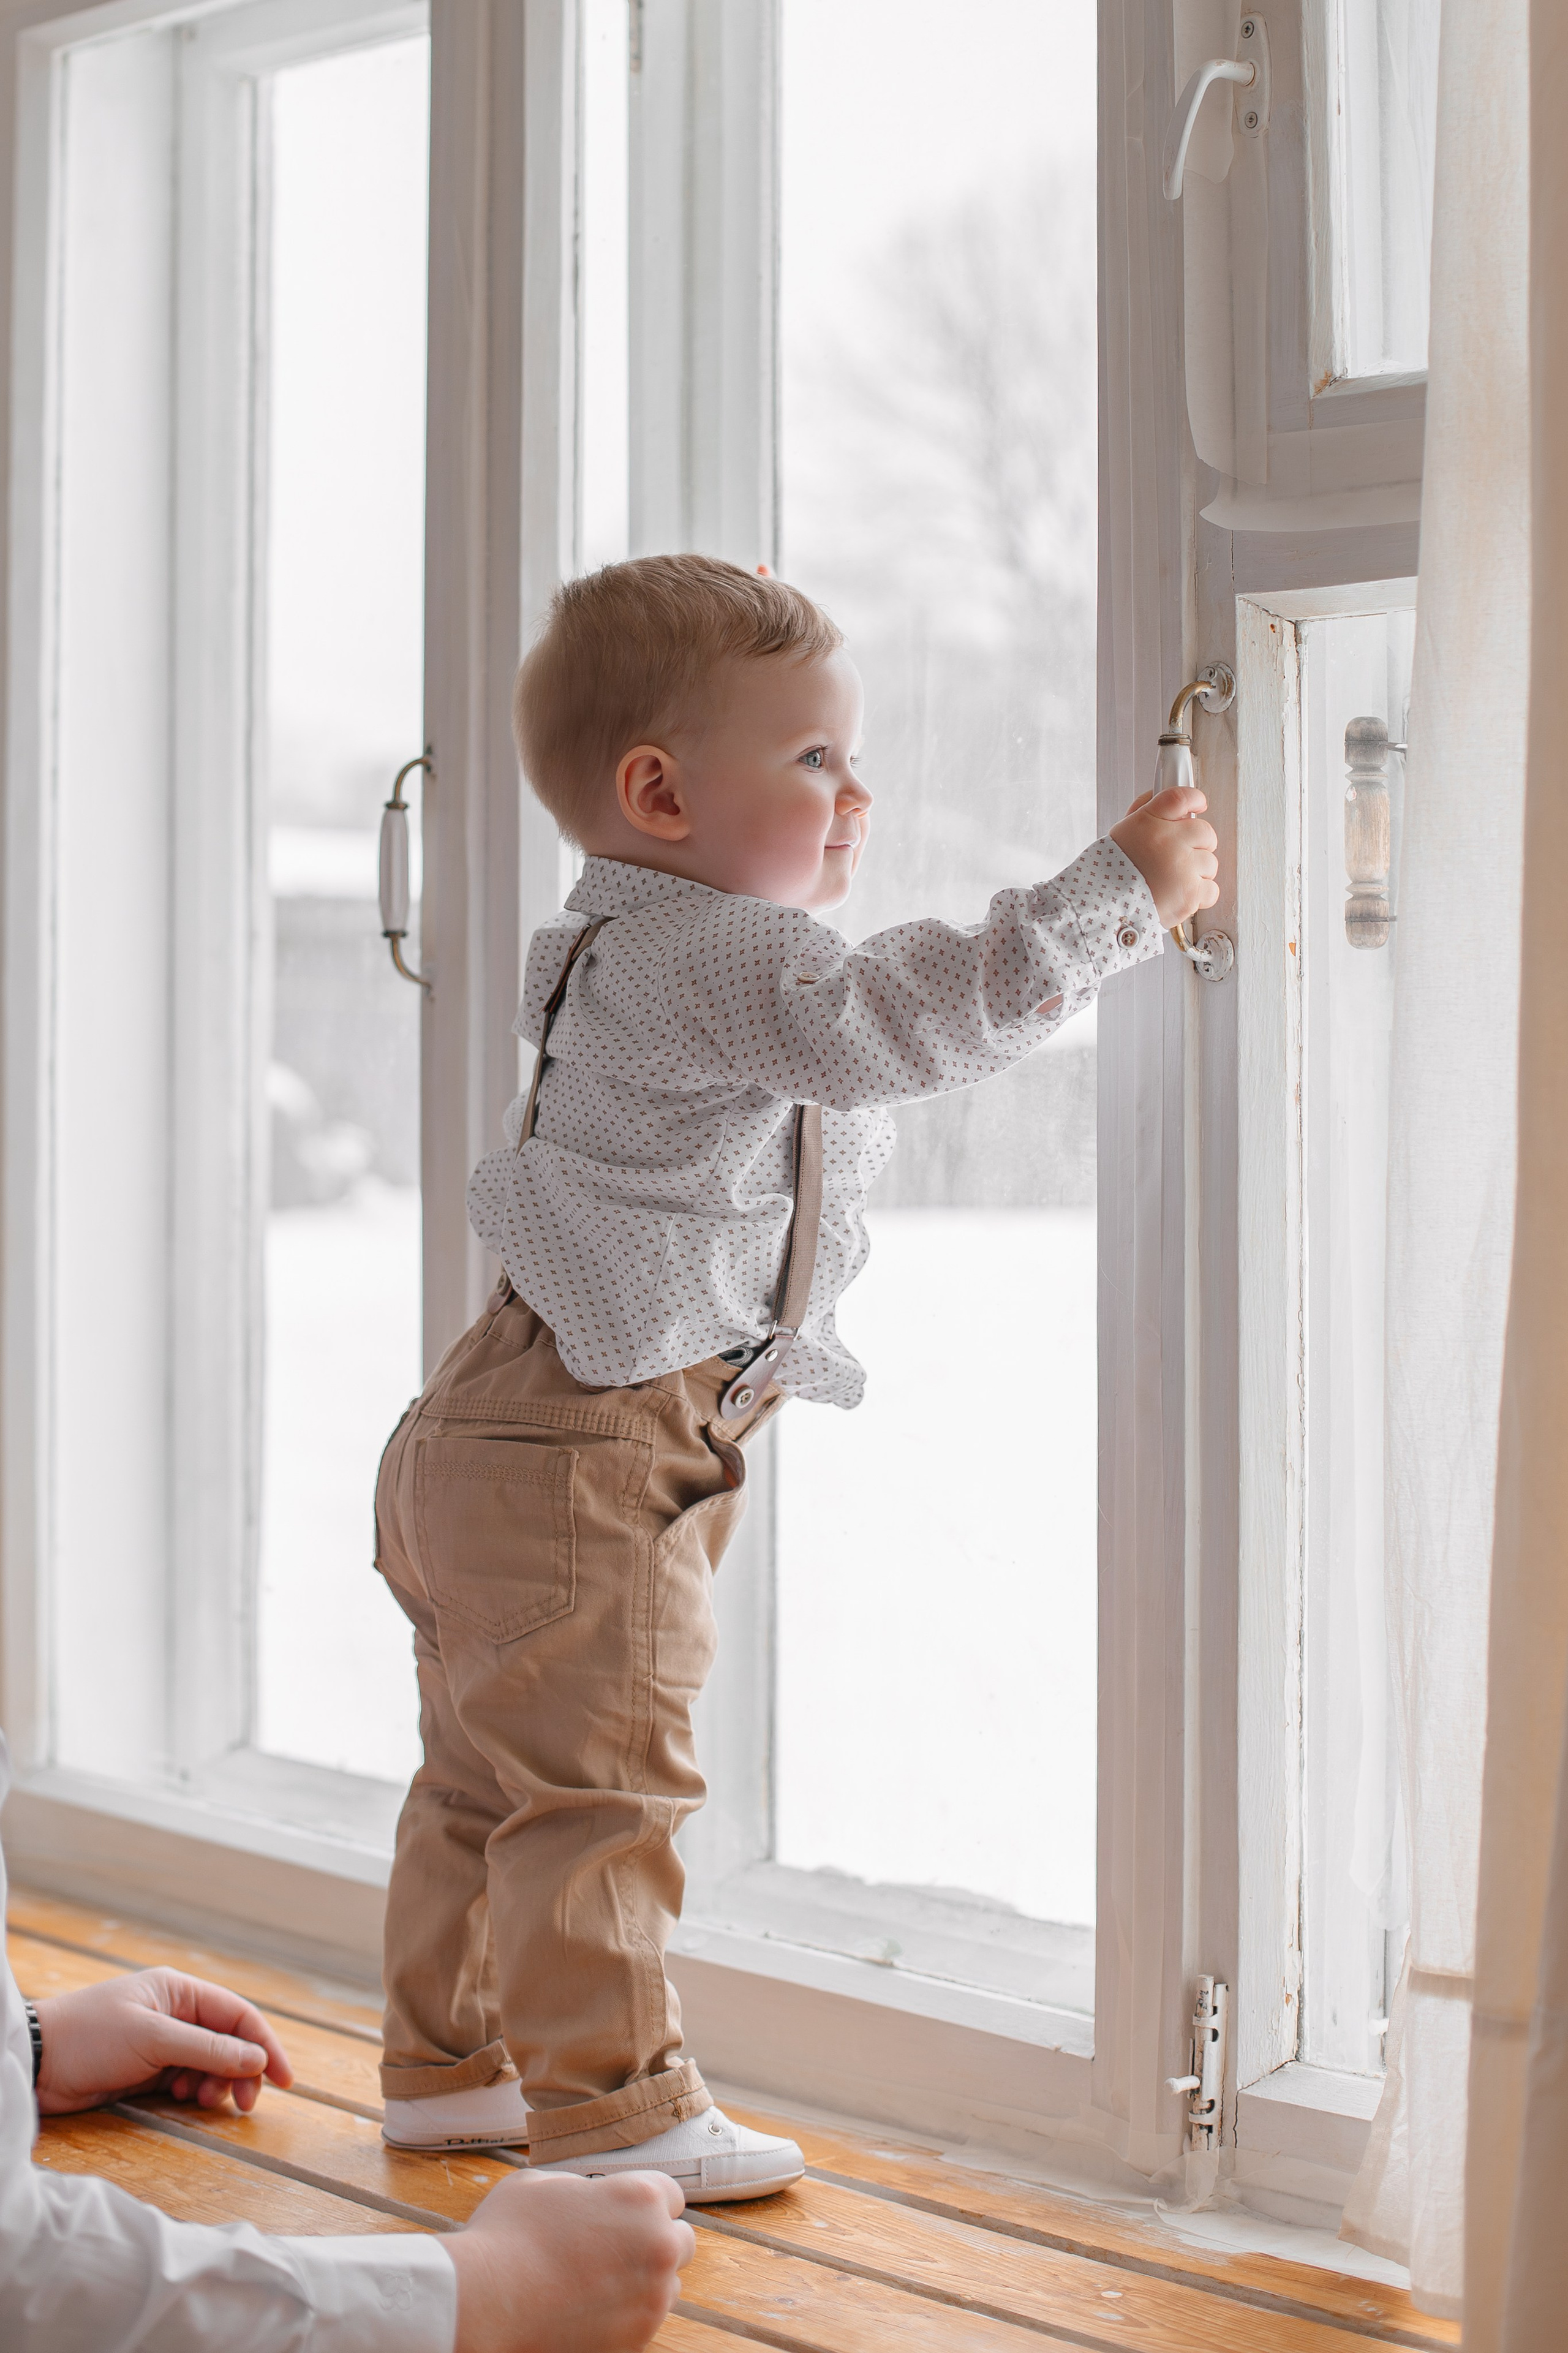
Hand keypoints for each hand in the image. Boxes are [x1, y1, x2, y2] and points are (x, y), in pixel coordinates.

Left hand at [33, 1968, 291, 2115]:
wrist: (36, 2064)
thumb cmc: (90, 2038)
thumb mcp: (153, 2040)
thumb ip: (207, 2049)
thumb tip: (257, 2060)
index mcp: (179, 1991)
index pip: (238, 2014)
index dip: (265, 2045)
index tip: (285, 2080)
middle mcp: (175, 2013)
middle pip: (228, 2041)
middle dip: (241, 2071)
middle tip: (242, 2104)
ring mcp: (160, 2042)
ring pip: (209, 2063)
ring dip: (216, 2083)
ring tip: (203, 2099)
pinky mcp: (146, 2069)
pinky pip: (186, 2079)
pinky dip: (193, 2091)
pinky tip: (182, 2098)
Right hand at [447, 2171, 693, 2352]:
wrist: (485, 2302)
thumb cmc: (506, 2235)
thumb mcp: (541, 2184)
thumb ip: (580, 2186)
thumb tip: (588, 2198)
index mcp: (640, 2199)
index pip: (672, 2195)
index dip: (646, 2203)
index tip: (624, 2215)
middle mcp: (658, 2247)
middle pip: (680, 2242)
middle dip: (655, 2243)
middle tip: (617, 2251)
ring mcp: (651, 2299)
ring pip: (667, 2287)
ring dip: (644, 2283)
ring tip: (598, 2284)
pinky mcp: (635, 2340)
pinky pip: (645, 2323)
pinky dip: (626, 2317)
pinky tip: (589, 2310)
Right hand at [1110, 784, 1219, 927]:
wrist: (1104, 907)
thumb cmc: (1112, 871)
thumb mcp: (1124, 831)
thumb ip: (1148, 810)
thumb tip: (1174, 803)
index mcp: (1149, 822)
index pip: (1181, 797)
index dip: (1195, 799)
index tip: (1199, 804)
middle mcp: (1169, 842)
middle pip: (1205, 831)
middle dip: (1197, 843)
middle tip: (1178, 854)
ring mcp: (1183, 869)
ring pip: (1210, 862)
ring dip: (1197, 871)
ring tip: (1173, 879)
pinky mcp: (1191, 894)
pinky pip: (1211, 889)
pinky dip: (1199, 894)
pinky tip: (1179, 894)